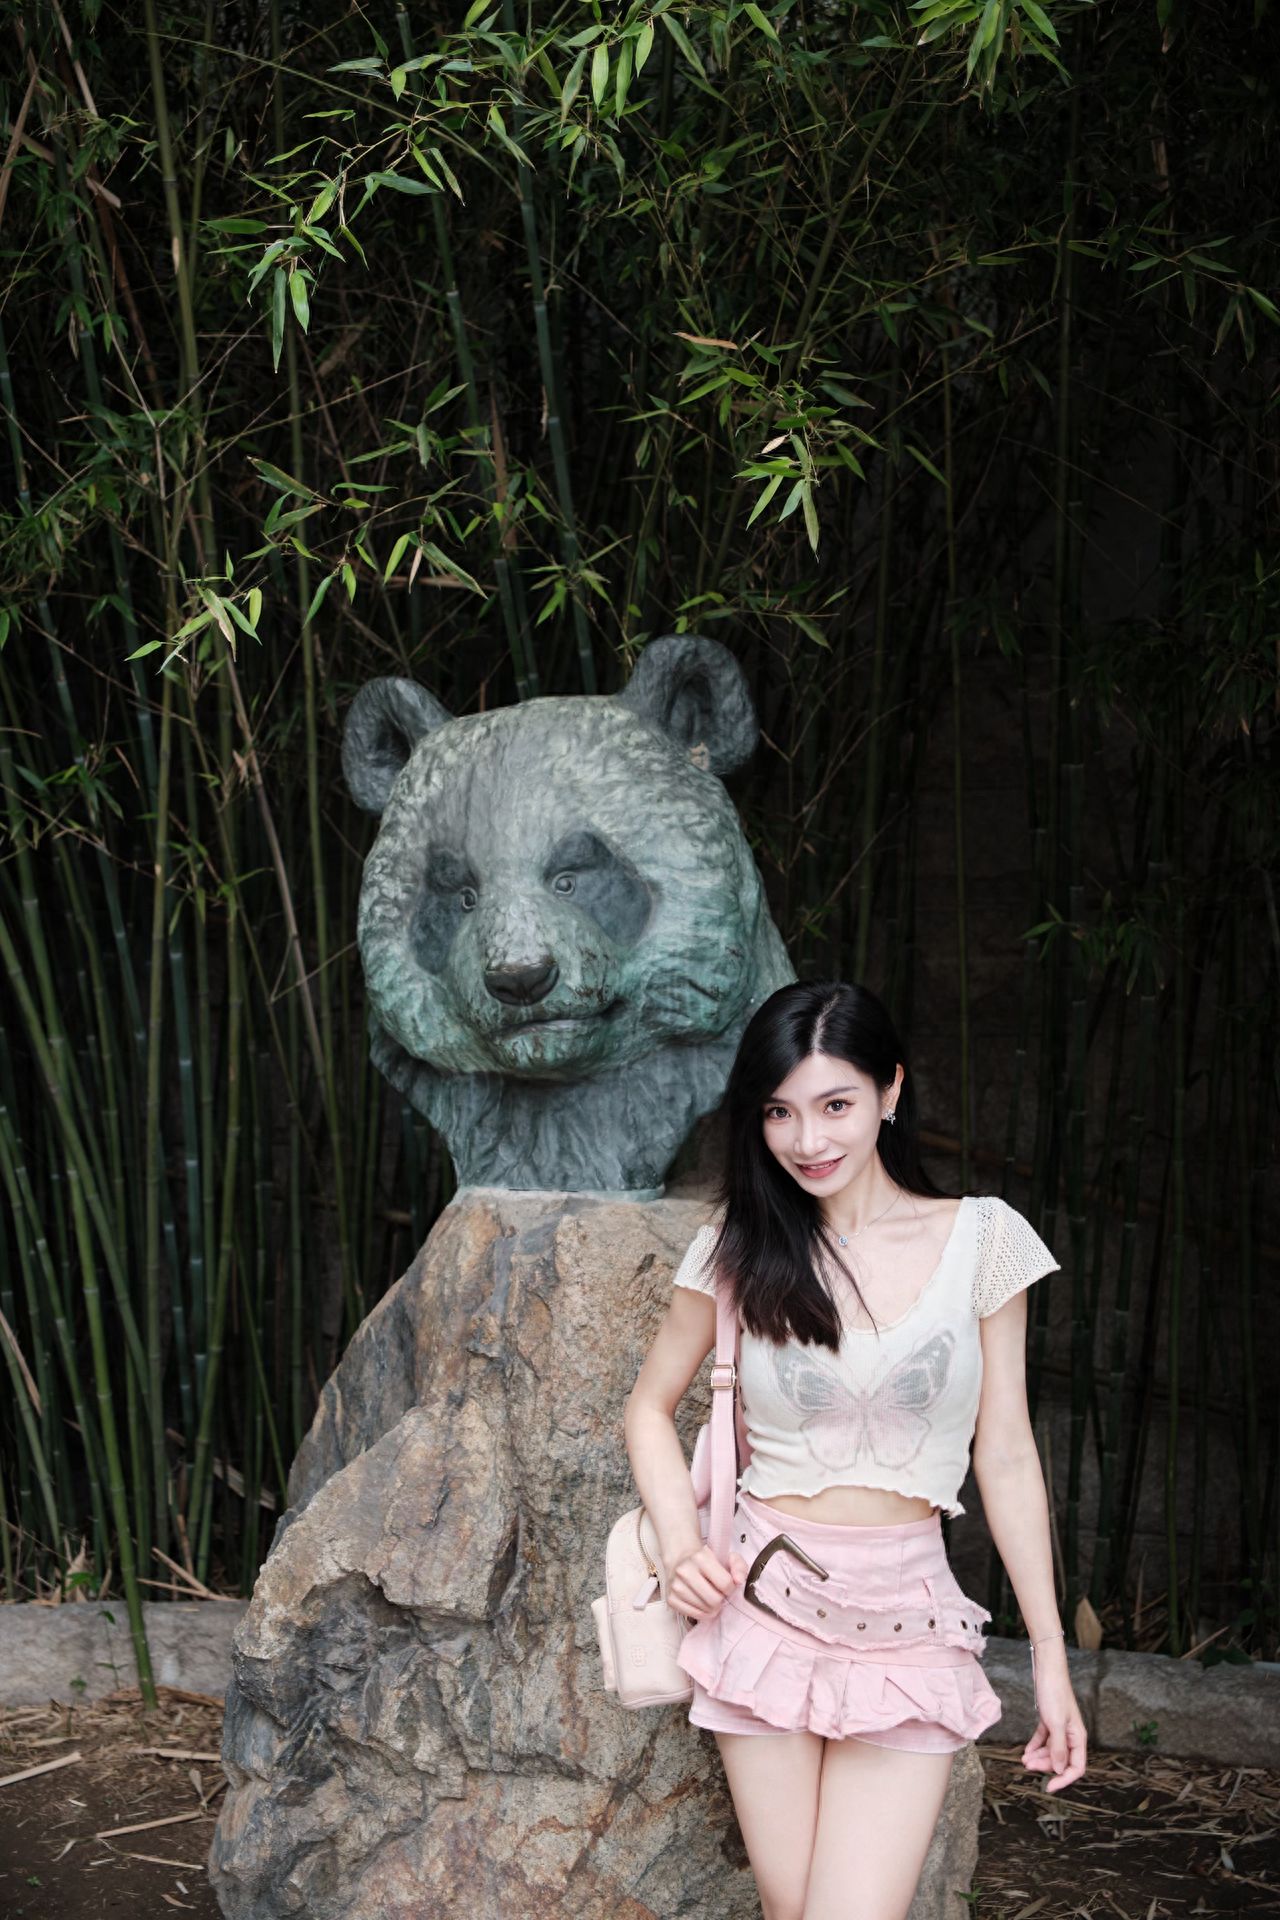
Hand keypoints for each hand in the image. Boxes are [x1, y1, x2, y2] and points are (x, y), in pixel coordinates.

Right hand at [667, 1543, 749, 1621]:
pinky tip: (701, 1602)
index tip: (727, 1586)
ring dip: (712, 1607)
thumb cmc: (706, 1561)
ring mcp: (676, 1586)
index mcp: (700, 1557)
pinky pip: (694, 1615)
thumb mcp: (726, 1557)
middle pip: (714, 1600)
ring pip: (705, 1610)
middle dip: (721, 1600)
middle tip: (719, 1593)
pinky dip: (702, 1612)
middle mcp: (685, 1571)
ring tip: (710, 1597)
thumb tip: (739, 1581)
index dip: (730, 1588)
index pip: (725, 1583)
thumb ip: (738, 1566)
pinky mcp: (671, 1599)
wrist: (680, 1561)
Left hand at [1022, 1660, 1087, 1791]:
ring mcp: (1060, 1728)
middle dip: (1045, 1766)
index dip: (1064, 1779)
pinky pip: (1044, 1739)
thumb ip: (1058, 1748)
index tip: (1049, 1787)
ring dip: (1038, 1757)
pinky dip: (1035, 1746)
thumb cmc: (1055, 1693)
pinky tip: (1026, 1751)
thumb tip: (1060, 1770)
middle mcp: (1071, 1735)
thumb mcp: (1056, 1723)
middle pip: (1061, 1760)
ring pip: (1051, 1751)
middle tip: (1028, 1766)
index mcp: (1078, 1738)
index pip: (1076, 1767)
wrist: (1047, 1670)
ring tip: (1024, 1759)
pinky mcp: (1050, 1721)